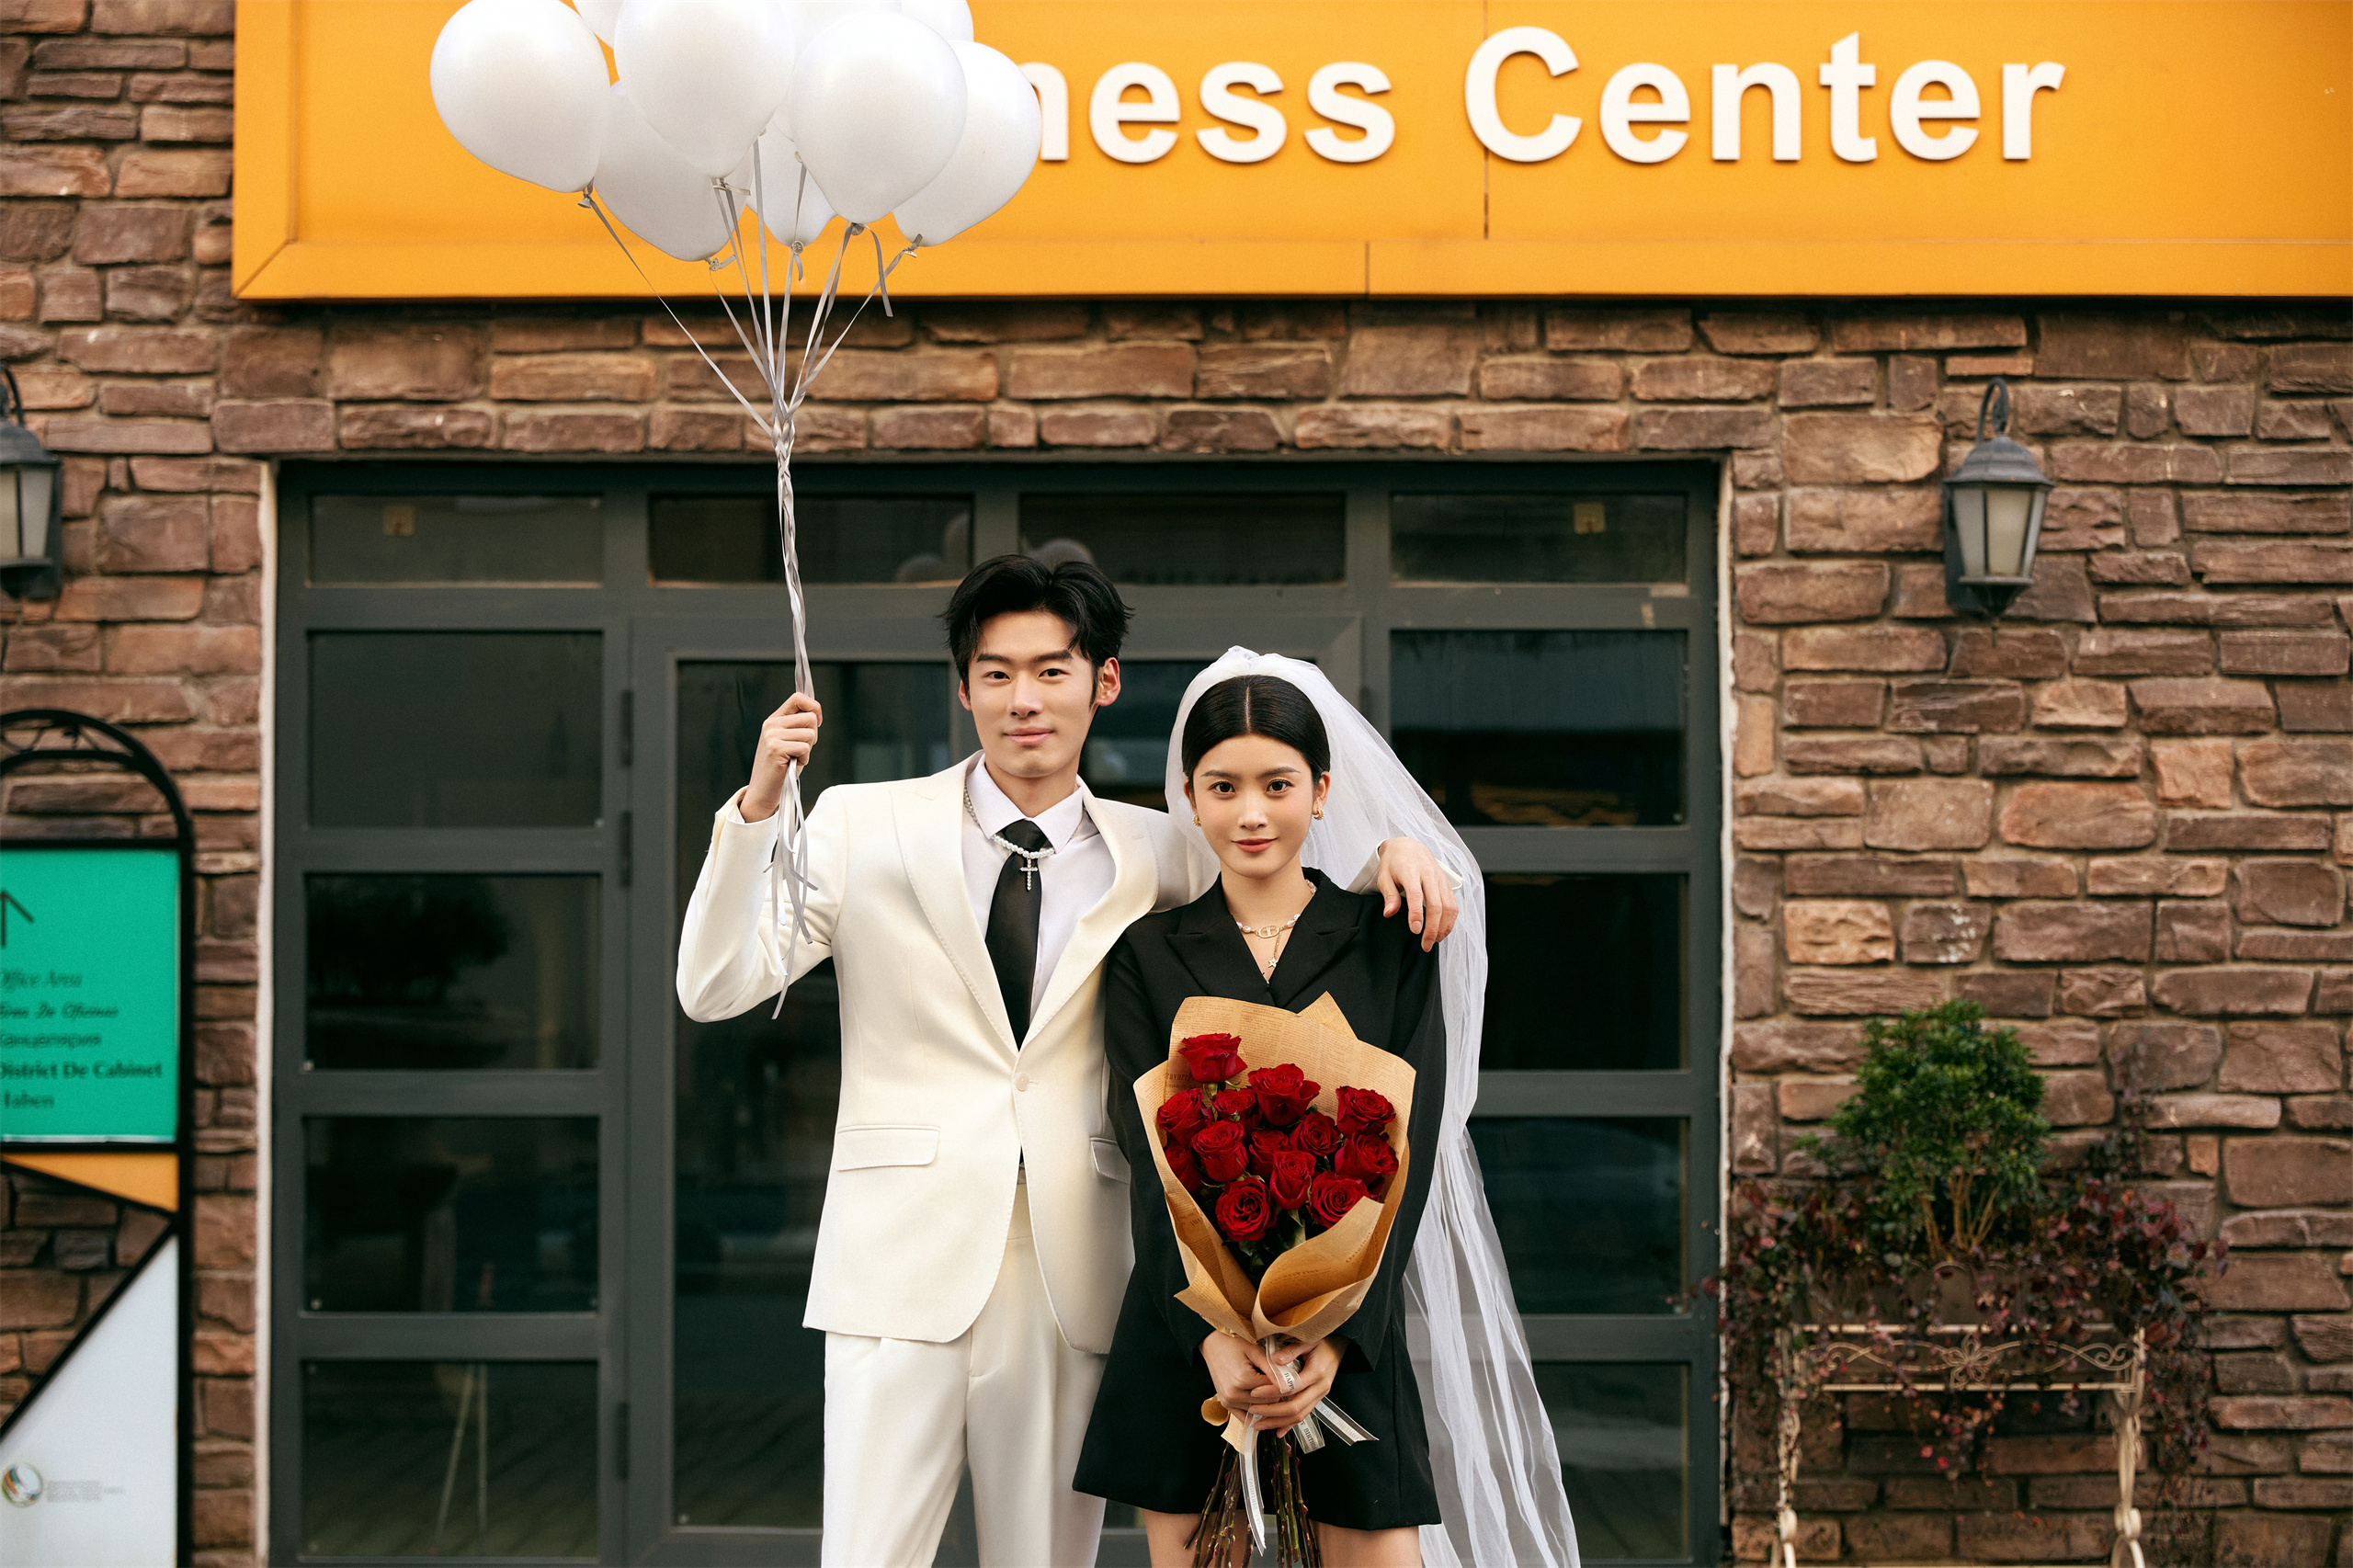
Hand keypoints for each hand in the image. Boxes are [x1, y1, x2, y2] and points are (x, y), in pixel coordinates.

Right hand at [740, 693, 821, 823]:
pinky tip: (792, 765)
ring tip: (794, 759)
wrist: (763, 791)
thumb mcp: (788, 742)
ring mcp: (772, 736)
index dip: (814, 706)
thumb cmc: (781, 768)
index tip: (818, 721)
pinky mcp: (776, 749)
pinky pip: (805, 748)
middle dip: (813, 736)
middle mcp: (771, 725)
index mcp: (774, 720)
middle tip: (800, 750)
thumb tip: (816, 714)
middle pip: (810, 718)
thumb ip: (798, 727)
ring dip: (808, 751)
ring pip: (810, 734)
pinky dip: (804, 760)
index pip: (798, 698)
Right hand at [1201, 1331, 1281, 1414]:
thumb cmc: (1233, 1346)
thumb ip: (1271, 1367)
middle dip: (1276, 1394)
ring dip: (1267, 1403)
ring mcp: (1229, 1401)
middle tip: (1281, 1384)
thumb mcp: (1254, 1351)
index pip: (1272, 1389)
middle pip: (1266, 1402)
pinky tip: (1262, 1404)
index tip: (1287, 1378)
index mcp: (1242, 1379)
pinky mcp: (1226, 1405)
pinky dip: (1256, 1412)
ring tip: (1270, 1389)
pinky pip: (1246, 1417)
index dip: (1282, 1384)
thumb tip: (1286, 1383)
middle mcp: (1234, 1393)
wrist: (1212, 1346)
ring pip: (1258, 1410)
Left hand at [1251, 1337, 1343, 1435]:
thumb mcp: (1308, 1340)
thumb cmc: (1323, 1342)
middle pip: (1295, 1407)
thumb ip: (1291, 1350)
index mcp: (1317, 1372)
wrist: (1339, 1348)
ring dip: (1278, 1422)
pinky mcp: (1317, 1399)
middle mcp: (1320, 1388)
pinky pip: (1304, 1415)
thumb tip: (1274, 1359)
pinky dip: (1290, 1425)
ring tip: (1259, 1424)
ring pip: (1299, 1415)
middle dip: (1272, 1412)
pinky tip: (1278, 1431)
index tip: (1255, 1393)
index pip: (1291, 1388)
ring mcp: (1320, 1395)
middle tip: (1253, 1411)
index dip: (1272, 1392)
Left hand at [1374, 838, 1458, 949]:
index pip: (1416, 895)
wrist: (1407, 845)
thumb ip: (1389, 895)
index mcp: (1410, 871)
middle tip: (1425, 945)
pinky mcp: (1446, 883)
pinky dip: (1450, 920)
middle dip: (1432, 927)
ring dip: (1444, 926)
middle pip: (1436, 904)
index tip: (1415, 931)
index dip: (1417, 914)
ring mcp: (1440, 878)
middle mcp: (1428, 874)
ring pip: (1449, 905)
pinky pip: (1453, 903)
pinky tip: (1443, 931)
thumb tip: (1389, 913)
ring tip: (1434, 941)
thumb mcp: (1384, 876)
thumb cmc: (1393, 863)